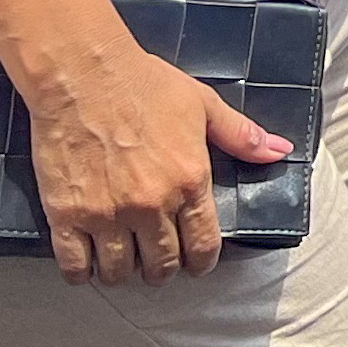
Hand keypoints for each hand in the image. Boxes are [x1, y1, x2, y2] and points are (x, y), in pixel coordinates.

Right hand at [18, 27, 292, 287]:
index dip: (201, 263)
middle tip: (156, 261)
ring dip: (123, 272)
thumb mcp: (202, 105)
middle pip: (162, 266)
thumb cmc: (144, 84)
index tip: (195, 263)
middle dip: (163, 269)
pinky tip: (86, 264)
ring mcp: (107, 213)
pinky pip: (75, 266)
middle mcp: (151, 205)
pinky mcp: (67, 214)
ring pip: (119, 272)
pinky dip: (81, 273)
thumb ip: (241, 135)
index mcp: (189, 180)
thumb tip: (280, 151)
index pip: (204, 246)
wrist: (82, 73)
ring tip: (122, 260)